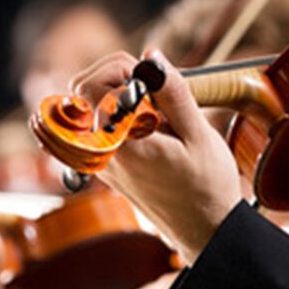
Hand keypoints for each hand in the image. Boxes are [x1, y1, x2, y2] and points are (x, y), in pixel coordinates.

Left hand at [71, 50, 242, 264]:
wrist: (206, 231)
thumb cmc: (208, 189)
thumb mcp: (198, 136)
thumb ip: (173, 93)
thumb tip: (151, 57)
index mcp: (120, 146)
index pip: (86, 87)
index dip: (115, 68)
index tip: (149, 77)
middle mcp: (103, 155)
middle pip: (81, 91)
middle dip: (114, 76)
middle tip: (152, 86)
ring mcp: (103, 162)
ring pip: (89, 107)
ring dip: (119, 94)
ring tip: (157, 108)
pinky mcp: (110, 167)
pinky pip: (101, 127)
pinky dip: (122, 113)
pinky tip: (153, 123)